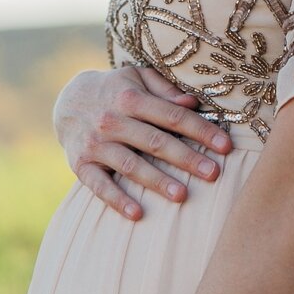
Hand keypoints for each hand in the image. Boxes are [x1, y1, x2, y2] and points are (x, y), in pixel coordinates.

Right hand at [53, 67, 234, 220]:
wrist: (67, 101)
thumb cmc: (115, 91)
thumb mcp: (137, 79)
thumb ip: (165, 90)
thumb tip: (193, 103)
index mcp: (130, 98)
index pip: (172, 116)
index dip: (201, 131)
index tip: (226, 146)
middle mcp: (111, 120)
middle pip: (155, 142)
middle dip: (186, 158)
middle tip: (213, 174)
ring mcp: (95, 144)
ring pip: (130, 165)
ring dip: (156, 181)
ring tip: (182, 195)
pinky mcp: (81, 165)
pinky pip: (99, 185)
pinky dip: (117, 200)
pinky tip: (137, 214)